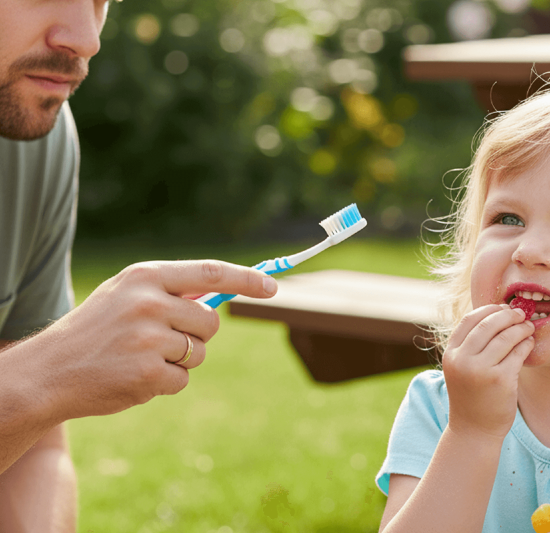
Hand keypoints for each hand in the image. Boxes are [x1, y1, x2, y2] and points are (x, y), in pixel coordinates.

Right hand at [24, 260, 276, 423]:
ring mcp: (149, 339)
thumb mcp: (126, 295)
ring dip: (180, 361)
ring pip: (199, 353)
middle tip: (161, 340)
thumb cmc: (94, 331)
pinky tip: (135, 377)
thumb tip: (226, 291)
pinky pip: (183, 380)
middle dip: (197, 335)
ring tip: (141, 358)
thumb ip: (171, 291)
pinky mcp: (149, 373)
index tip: (272, 287)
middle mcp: (149, 303)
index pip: (211, 272)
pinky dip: (166, 384)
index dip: (247, 279)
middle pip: (211, 322)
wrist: (48, 371)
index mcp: (146, 277)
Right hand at [442, 304, 534, 440]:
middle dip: (508, 315)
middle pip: (488, 325)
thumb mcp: (461, 368)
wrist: (473, 430)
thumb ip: (471, 345)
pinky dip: (526, 344)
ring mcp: (481, 370)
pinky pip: (517, 353)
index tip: (502, 308)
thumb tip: (496, 315)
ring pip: (505, 337)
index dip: (488, 310)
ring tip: (528, 327)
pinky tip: (529, 343)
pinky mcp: (501, 380)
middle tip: (521, 314)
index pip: (469, 320)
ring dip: (520, 328)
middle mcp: (463, 360)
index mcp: (451, 354)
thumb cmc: (471, 396)